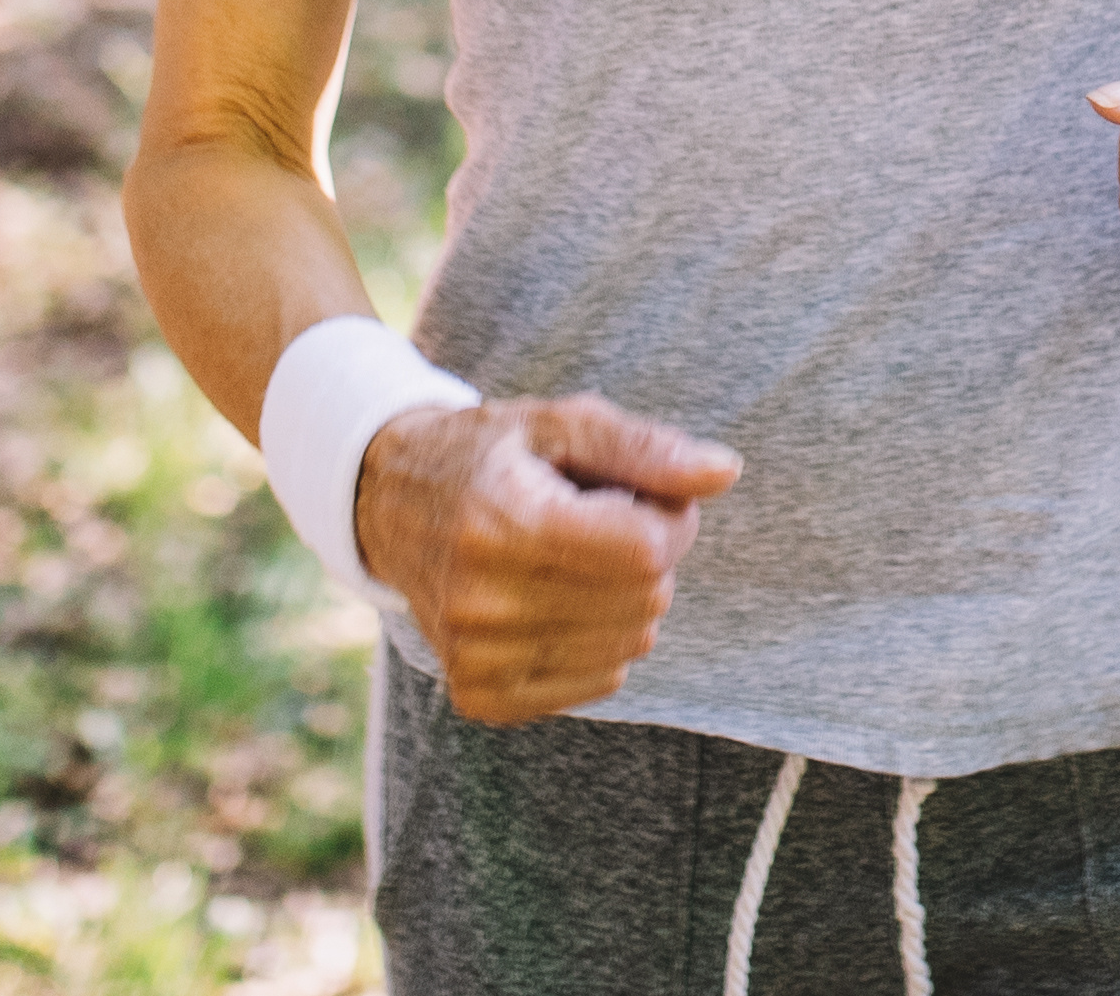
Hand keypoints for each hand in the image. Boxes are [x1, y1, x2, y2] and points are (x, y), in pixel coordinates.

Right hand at [355, 393, 741, 724]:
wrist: (394, 504)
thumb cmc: (496, 455)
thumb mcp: (564, 424)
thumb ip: (646, 448)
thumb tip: (725, 473)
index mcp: (504, 522)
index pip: (647, 551)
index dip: (668, 518)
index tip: (636, 495)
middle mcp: (481, 599)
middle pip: (645, 599)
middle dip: (649, 555)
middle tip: (603, 521)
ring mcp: (475, 655)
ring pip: (629, 644)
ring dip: (626, 599)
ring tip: (576, 558)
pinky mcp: (479, 694)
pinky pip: (600, 682)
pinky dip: (600, 641)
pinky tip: (559, 601)